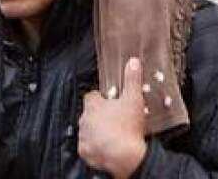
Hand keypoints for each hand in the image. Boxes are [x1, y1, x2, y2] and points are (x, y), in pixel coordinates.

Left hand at [79, 57, 148, 178]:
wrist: (124, 155)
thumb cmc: (128, 128)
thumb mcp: (134, 99)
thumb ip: (132, 79)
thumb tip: (132, 63)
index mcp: (94, 106)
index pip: (92, 96)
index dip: (101, 98)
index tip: (110, 101)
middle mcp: (85, 120)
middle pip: (90, 113)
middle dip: (100, 115)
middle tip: (116, 118)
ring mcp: (84, 137)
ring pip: (88, 130)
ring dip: (97, 130)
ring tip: (114, 133)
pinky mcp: (85, 151)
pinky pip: (88, 146)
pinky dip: (96, 146)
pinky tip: (108, 145)